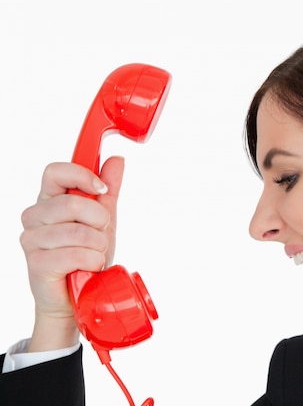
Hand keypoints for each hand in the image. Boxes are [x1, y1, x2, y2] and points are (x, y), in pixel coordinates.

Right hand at [19, 156, 123, 350]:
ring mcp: (32, 240)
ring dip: (98, 246)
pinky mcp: (37, 263)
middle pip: (72, 203)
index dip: (81, 175)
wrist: (78, 297)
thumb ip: (108, 189)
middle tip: (99, 235)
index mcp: (48, 201)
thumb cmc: (86, 257)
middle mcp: (34, 217)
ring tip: (92, 255)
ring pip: (79, 232)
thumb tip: (116, 160)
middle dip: (99, 221)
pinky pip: (77, 254)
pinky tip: (87, 268)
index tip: (101, 189)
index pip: (54, 171)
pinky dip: (93, 262)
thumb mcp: (103, 219)